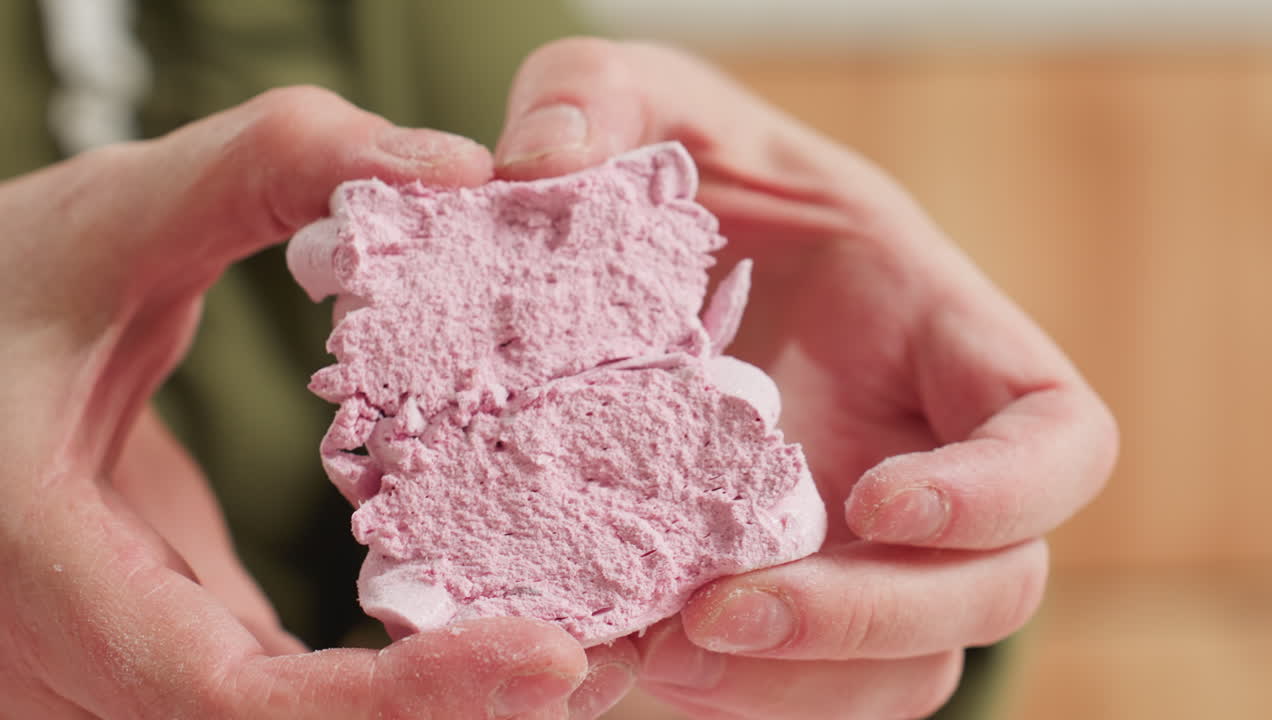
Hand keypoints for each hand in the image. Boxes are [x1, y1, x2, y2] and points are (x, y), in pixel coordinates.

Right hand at [0, 86, 635, 719]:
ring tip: (567, 654)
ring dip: (425, 711)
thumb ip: (272, 165)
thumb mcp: (113, 214)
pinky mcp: (149, 647)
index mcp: (41, 567)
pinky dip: (376, 687)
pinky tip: (471, 632)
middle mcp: (59, 658)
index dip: (398, 702)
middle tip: (601, 657)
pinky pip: (269, 697)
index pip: (228, 697)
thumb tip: (458, 167)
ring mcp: (95, 673)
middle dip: (446, 715)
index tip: (551, 658)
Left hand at [495, 40, 1116, 718]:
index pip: (1057, 436)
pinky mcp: (789, 583)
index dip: (1002, 491)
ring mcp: (863, 535)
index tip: (875, 498)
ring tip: (658, 658)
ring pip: (903, 666)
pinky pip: (805, 681)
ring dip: (796, 686)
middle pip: (988, 589)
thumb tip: (532, 168)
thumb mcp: (636, 100)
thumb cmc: (681, 167)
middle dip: (867, 620)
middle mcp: (925, 452)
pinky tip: (624, 658)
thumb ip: (592, 96)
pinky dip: (733, 696)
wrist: (648, 255)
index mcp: (938, 336)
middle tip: (716, 617)